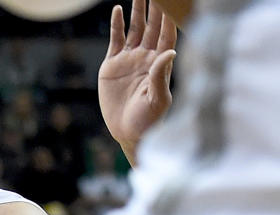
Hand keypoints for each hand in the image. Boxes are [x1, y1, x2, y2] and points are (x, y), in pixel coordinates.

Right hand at [98, 0, 176, 164]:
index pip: (167, 33)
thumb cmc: (149, 120)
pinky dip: (116, 25)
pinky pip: (116, 39)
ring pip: (136, 29)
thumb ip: (162, 75)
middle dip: (155, 7)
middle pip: (153, 26)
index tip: (171, 0)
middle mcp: (147, 57)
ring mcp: (130, 59)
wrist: (128, 132)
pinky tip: (118, 10)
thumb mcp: (158, 100)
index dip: (169, 17)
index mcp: (161, 63)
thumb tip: (171, 51)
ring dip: (137, 11)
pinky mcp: (112, 65)